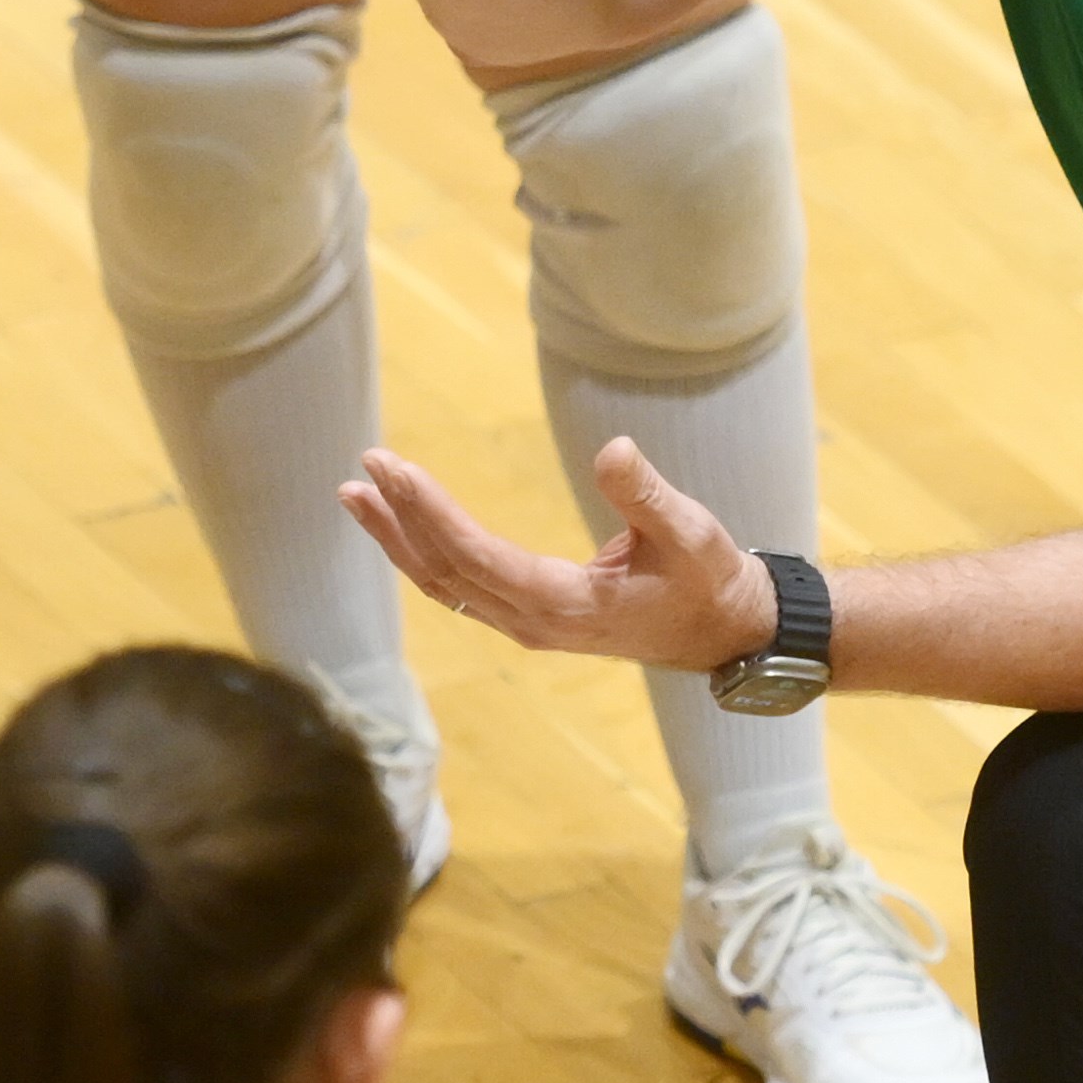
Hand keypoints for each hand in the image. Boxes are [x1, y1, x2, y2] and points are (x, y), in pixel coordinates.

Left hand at [341, 435, 773, 669]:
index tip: (396, 470)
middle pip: (446, 571)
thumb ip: (646, 495)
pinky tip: (398, 524)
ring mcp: (526, 624)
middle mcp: (532, 622)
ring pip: (444, 583)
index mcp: (565, 604)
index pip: (477, 557)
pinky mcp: (527, 616)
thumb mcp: (690, 532)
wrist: (725, 633)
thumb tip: (613, 449)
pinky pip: (459, 586)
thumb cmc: (708, 580)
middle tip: (367, 465)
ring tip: (357, 493)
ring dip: (399, 538)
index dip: (432, 512)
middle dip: (401, 517)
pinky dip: (422, 552)